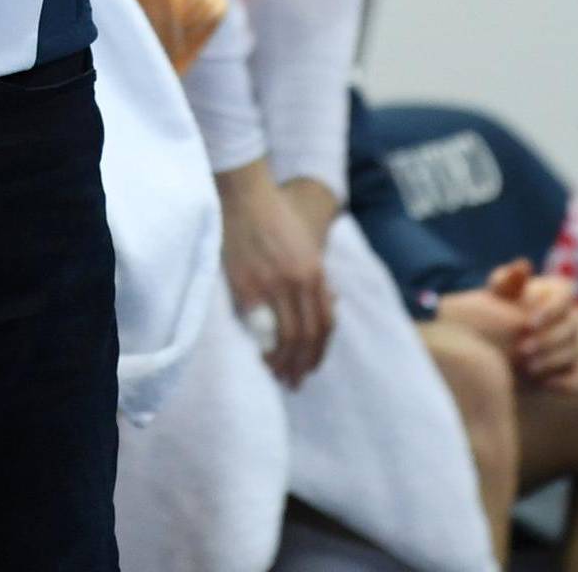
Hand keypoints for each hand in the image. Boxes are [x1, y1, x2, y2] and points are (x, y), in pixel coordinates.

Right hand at [217, 158, 334, 388]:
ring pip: (286, 336)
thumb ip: (318, 274)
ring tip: (278, 374)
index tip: (311, 366)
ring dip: (284, 361)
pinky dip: (263, 346)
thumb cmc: (275, 216)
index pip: (325, 323)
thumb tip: (332, 303)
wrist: (246, 196)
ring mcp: (272, 285)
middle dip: (303, 363)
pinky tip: (260, 356)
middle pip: (308, 335)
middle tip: (295, 381)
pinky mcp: (247, 287)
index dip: (319, 350)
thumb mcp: (307, 242)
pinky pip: (259, 326)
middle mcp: (298, 281)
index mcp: (314, 270)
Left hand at [435, 260, 577, 390]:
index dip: (551, 310)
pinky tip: (544, 384)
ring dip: (552, 361)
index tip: (528, 323)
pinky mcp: (575, 369)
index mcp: (559, 293)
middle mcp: (573, 318)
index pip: (567, 295)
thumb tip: (524, 265)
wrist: (499, 342)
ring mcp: (576, 344)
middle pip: (574, 326)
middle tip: (522, 350)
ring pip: (575, 352)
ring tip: (526, 368)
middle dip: (549, 339)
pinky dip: (567, 382)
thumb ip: (508, 280)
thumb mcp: (499, 293)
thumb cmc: (499, 308)